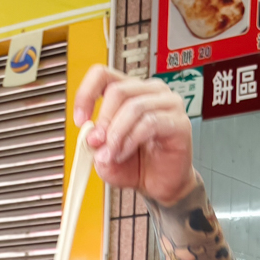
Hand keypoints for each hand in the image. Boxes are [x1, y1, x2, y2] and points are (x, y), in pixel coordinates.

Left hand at [73, 65, 195, 204]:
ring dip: (116, 135)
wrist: (160, 184)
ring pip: (133, 107)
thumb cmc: (137, 165)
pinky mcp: (179, 122)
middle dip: (102, 121)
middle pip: (118, 90)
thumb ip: (94, 144)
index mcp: (128, 92)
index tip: (80, 119)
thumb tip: (91, 135)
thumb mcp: (103, 157)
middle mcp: (149, 92)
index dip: (86, 93)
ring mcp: (167, 104)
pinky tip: (124, 153)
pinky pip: (150, 123)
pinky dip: (131, 141)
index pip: (103, 75)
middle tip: (96, 143)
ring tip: (112, 154)